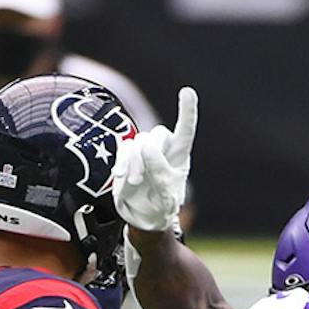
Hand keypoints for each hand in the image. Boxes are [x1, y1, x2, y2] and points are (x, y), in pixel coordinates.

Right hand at [112, 87, 195, 234]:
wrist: (143, 216)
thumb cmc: (161, 207)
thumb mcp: (165, 194)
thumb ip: (159, 170)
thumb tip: (146, 146)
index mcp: (180, 156)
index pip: (185, 131)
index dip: (187, 111)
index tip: (187, 92)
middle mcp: (164, 149)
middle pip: (157, 136)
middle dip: (147, 156)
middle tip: (141, 180)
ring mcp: (145, 150)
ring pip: (139, 142)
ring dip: (134, 163)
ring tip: (135, 182)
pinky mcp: (129, 154)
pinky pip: (124, 148)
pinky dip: (122, 162)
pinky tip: (121, 177)